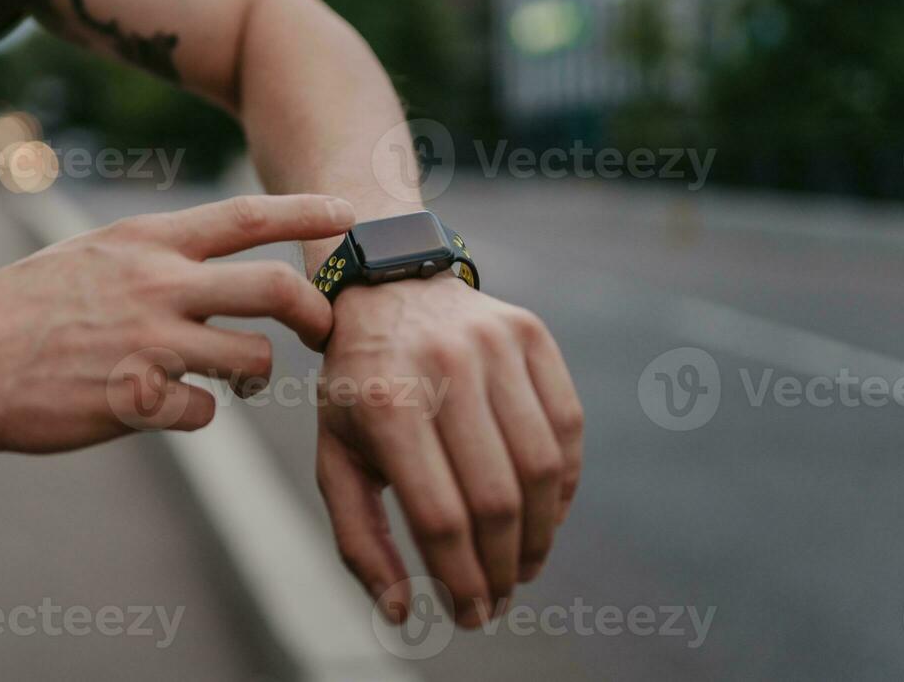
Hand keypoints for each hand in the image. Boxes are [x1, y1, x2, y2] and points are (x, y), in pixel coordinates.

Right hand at [0, 194, 354, 454]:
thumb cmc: (17, 310)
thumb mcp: (88, 257)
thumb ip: (149, 260)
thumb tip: (201, 269)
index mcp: (145, 241)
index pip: (245, 216)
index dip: (305, 211)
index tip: (350, 213)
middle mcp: (157, 284)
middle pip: (275, 289)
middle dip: (315, 312)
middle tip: (324, 329)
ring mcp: (151, 343)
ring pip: (253, 358)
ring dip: (255, 374)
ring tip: (236, 381)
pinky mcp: (139, 400)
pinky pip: (205, 412)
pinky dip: (196, 414)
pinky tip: (162, 408)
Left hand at [314, 275, 583, 627]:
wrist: (387, 288)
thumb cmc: (358, 388)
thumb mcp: (336, 455)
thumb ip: (359, 538)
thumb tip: (402, 612)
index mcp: (384, 402)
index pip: (440, 515)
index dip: (462, 579)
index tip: (469, 614)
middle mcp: (443, 367)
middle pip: (496, 497)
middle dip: (503, 567)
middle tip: (499, 599)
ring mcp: (493, 345)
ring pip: (540, 466)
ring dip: (541, 535)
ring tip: (524, 567)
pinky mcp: (531, 333)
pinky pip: (566, 425)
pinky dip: (564, 484)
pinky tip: (545, 516)